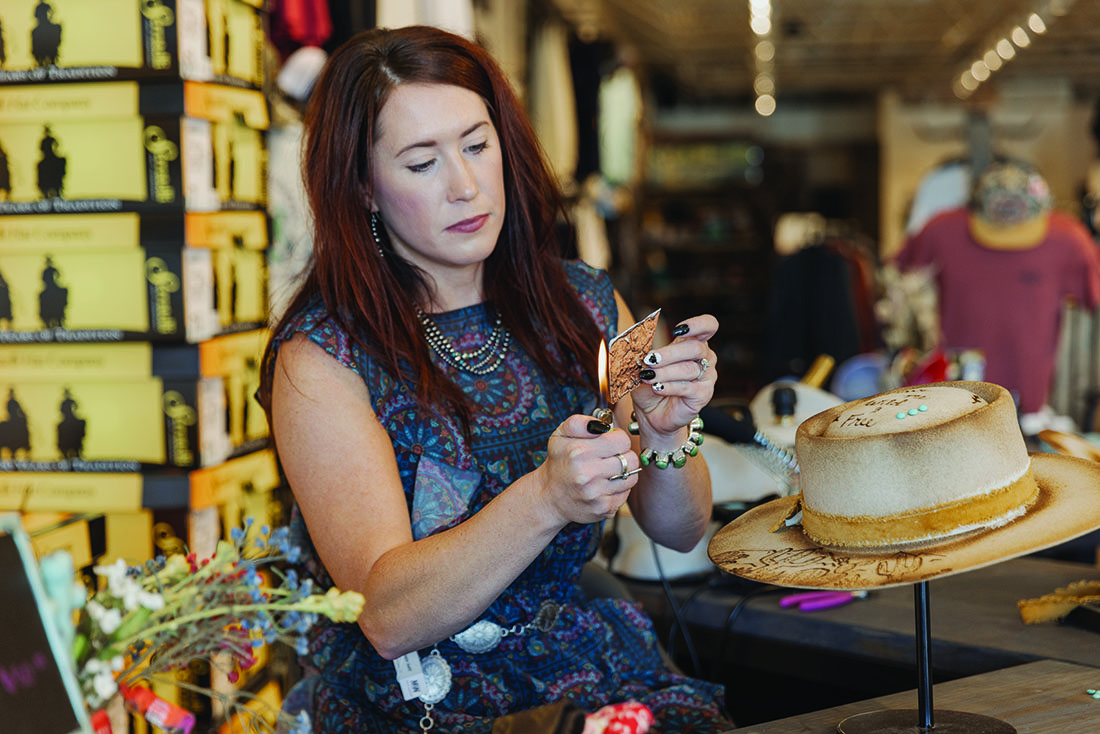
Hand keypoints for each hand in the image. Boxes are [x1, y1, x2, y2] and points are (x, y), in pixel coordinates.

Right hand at [538, 415, 638, 524]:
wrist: (549, 496)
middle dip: (623, 455)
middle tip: (609, 457)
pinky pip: (626, 494)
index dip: (617, 439)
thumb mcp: (561, 435)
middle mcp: (587, 474)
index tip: (608, 442)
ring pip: (632, 477)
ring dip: (623, 473)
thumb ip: (581, 423)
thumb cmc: (559, 462)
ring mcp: (596, 494)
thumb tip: (603, 424)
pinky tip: (605, 486)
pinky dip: (619, 489)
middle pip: (631, 459)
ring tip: (608, 471)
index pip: (622, 440)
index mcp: (579, 452)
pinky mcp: (603, 509)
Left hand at [631, 314, 718, 436]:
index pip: (708, 326)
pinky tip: (656, 388)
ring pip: (689, 369)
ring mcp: (707, 376)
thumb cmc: (649, 385)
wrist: (652, 414)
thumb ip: (644, 353)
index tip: (677, 330)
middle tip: (650, 359)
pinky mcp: (703, 394)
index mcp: (693, 343)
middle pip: (696, 347)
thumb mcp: (643, 365)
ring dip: (665, 372)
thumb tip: (637, 346)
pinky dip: (669, 386)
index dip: (697, 324)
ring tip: (647, 376)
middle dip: (670, 353)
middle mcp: (705, 358)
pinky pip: (687, 387)